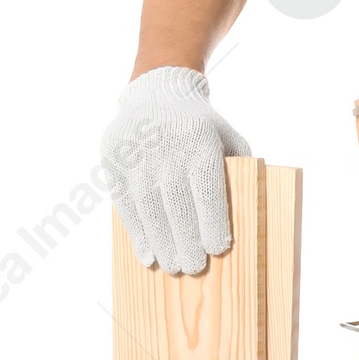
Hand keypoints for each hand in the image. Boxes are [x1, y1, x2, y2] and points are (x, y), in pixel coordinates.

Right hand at [101, 65, 251, 274]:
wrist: (159, 92)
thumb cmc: (202, 126)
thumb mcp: (228, 138)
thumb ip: (239, 171)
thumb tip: (244, 217)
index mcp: (200, 139)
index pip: (206, 188)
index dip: (210, 221)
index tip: (216, 248)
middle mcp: (166, 145)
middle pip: (175, 202)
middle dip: (184, 239)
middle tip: (192, 267)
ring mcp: (136, 152)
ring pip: (147, 206)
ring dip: (160, 241)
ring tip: (171, 265)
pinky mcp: (113, 159)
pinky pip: (124, 202)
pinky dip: (136, 231)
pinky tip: (147, 253)